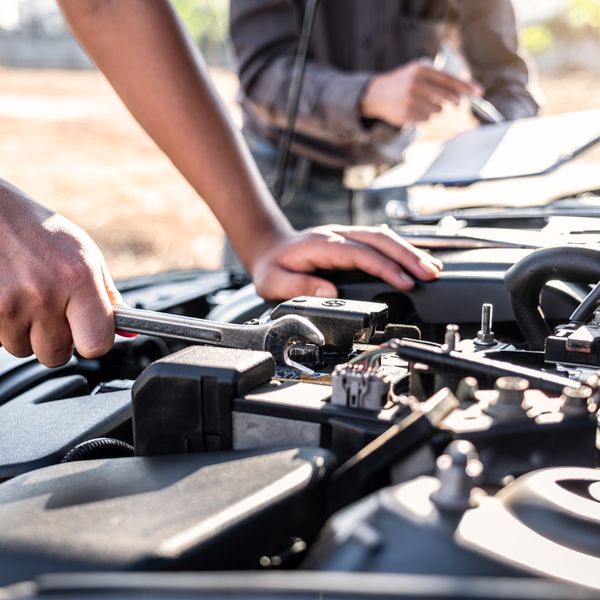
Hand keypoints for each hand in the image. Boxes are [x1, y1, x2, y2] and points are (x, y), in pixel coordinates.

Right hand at [0, 181, 121, 366]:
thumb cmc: (41, 233)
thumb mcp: (85, 256)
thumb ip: (108, 298)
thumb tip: (130, 333)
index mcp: (78, 279)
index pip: (96, 344)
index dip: (94, 342)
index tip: (89, 332)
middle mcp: (44, 294)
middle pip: (56, 356)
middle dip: (56, 340)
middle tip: (52, 311)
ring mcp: (9, 304)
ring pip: (24, 350)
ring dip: (26, 333)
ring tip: (26, 299)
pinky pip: (0, 340)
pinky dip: (4, 326)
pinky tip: (8, 297)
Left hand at [250, 225, 442, 300]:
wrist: (269, 247)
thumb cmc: (273, 267)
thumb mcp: (274, 282)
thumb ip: (298, 286)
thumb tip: (328, 291)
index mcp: (321, 245)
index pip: (361, 254)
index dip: (385, 267)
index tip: (405, 282)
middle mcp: (338, 235)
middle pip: (380, 239)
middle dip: (408, 256)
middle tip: (430, 274)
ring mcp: (346, 235)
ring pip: (384, 237)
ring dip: (410, 252)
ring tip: (433, 269)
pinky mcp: (352, 240)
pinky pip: (381, 241)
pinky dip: (401, 250)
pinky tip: (417, 260)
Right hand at [361, 60, 482, 126]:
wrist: (376, 94)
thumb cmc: (403, 82)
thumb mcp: (418, 72)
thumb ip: (438, 79)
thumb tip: (463, 92)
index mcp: (421, 70)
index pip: (449, 79)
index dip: (466, 87)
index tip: (479, 92)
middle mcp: (416, 84)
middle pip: (447, 97)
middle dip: (455, 102)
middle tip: (458, 104)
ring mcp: (410, 100)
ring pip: (437, 111)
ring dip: (436, 110)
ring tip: (424, 104)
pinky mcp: (406, 114)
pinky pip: (426, 119)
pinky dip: (425, 117)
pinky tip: (415, 111)